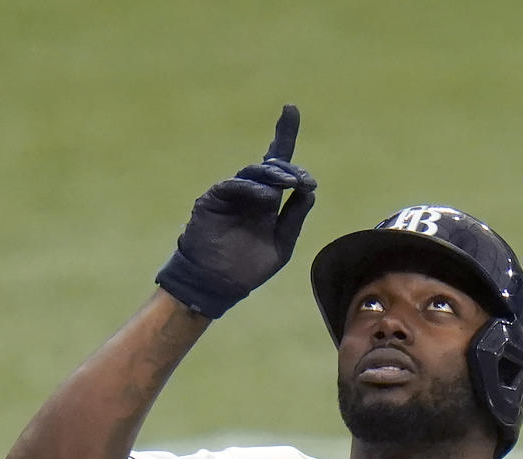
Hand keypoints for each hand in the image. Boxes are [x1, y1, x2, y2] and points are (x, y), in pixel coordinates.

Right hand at [156, 105, 316, 317]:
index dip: (283, 135)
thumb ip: (294, 217)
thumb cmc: (248, 268)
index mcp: (267, 201)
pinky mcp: (213, 199)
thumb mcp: (281, 244)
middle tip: (304, 180)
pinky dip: (251, 189)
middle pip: (269, 165)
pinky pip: (233, 186)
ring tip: (289, 183)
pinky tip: (266, 198)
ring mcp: (231, 194)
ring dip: (274, 175)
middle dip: (289, 168)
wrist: (218, 284)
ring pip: (254, 173)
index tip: (290, 109)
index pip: (278, 165)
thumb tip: (309, 191)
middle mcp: (250, 192)